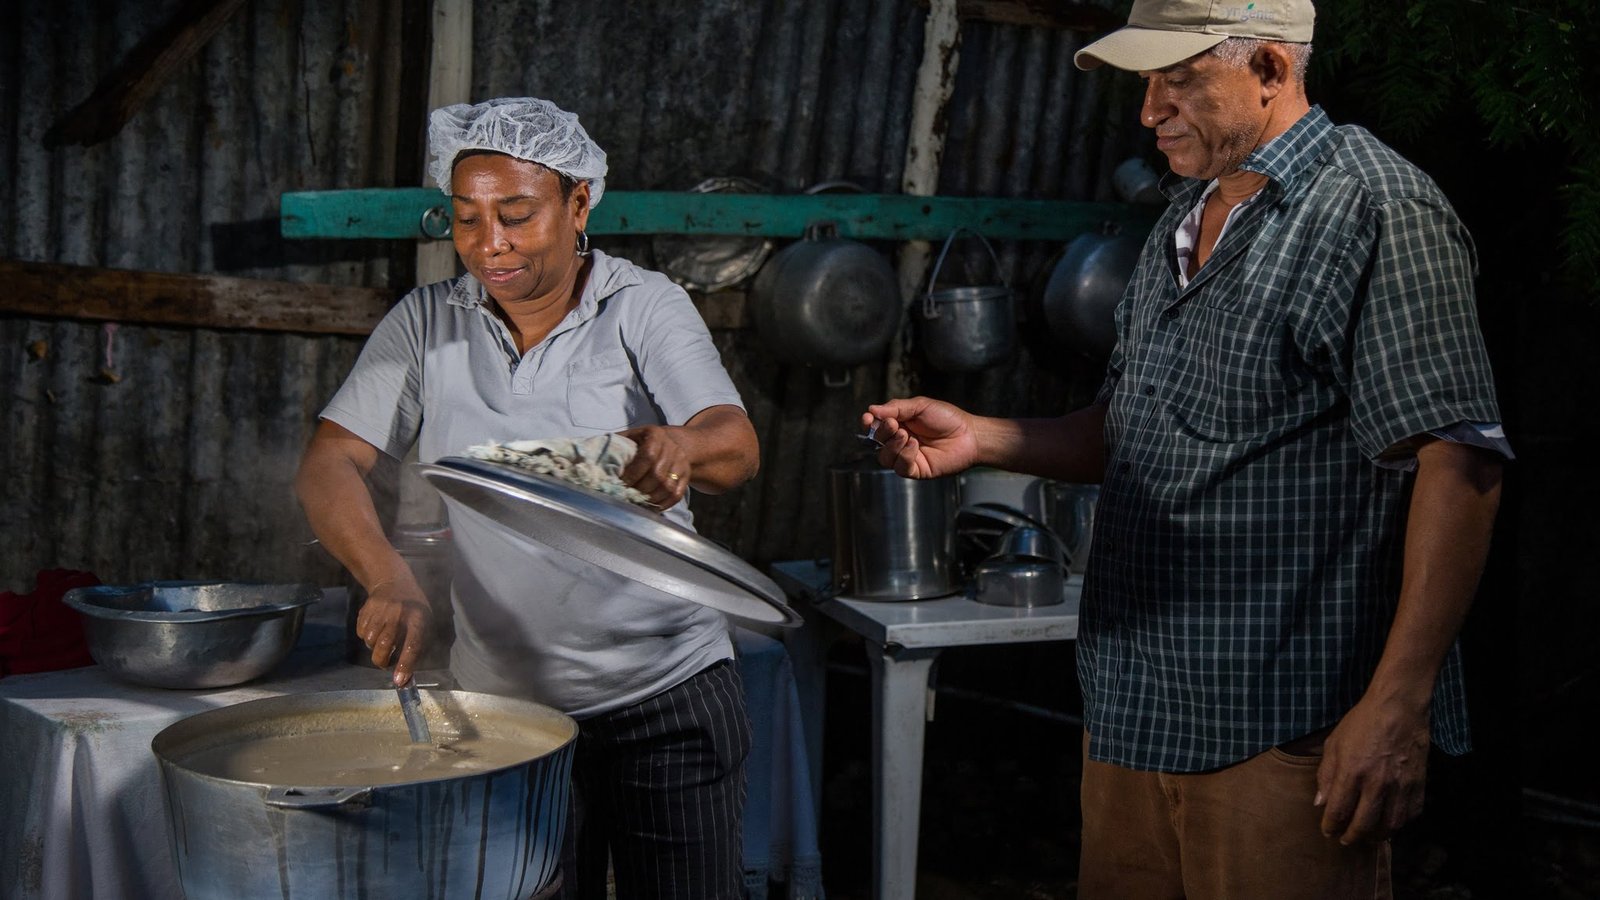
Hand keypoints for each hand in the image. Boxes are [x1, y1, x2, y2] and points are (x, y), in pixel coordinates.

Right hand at [355, 576, 433, 686]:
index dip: (405, 664)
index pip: (412, 644)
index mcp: (418, 618)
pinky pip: (361, 633)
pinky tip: (375, 628)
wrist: (394, 582)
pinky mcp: (366, 608)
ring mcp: (381, 609)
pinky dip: (366, 636)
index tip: (399, 681)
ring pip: (370, 641)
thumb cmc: (413, 609)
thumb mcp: (424, 623)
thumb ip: (417, 648)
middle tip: (385, 664)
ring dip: (374, 647)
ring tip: (382, 640)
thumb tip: (406, 677)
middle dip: (382, 661)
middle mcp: (399, 613)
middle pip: (384, 645)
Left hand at [619, 424, 691, 508]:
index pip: (648, 456)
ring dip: (650, 499)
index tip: (621, 484)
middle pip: (658, 475)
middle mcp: (672, 447)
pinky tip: (649, 507)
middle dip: (640, 489)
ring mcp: (682, 463)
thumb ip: (615, 448)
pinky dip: (662, 504)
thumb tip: (591, 462)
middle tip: (626, 497)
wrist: (669, 443)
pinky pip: (676, 495)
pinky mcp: (686, 476)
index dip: (634, 473)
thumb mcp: (628, 438)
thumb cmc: (640, 442)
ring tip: (636, 503)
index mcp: (656, 434)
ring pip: (668, 487)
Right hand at [864, 397, 979, 478]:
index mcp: (899, 425)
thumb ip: (896, 408)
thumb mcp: (920, 406)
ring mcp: (907, 457)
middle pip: (877, 442)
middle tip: (894, 424)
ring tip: (906, 435)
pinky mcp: (917, 470)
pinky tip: (915, 445)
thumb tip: (872, 409)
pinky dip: (904, 456)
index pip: (875, 427)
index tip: (868, 418)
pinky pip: (900, 468)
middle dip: (882, 432)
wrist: (969, 434)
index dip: (868, 424)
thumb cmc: (947, 418)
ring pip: (885, 458)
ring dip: (892, 445)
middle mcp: (900, 442)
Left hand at [1314, 695, 1430, 844]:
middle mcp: (1377, 783)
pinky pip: (1410, 814)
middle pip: (1364, 825)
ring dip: (1377, 836)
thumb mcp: (1334, 743)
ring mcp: (1400, 786)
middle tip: (1346, 840)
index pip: (1338, 811)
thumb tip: (1320, 802)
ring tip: (1368, 836)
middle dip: (1352, 837)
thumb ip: (1326, 775)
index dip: (1331, 826)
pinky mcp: (1419, 784)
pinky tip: (1391, 823)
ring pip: (1390, 825)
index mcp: (1352, 772)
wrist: (1398, 708)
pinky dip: (1400, 824)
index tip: (1327, 831)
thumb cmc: (1362, 723)